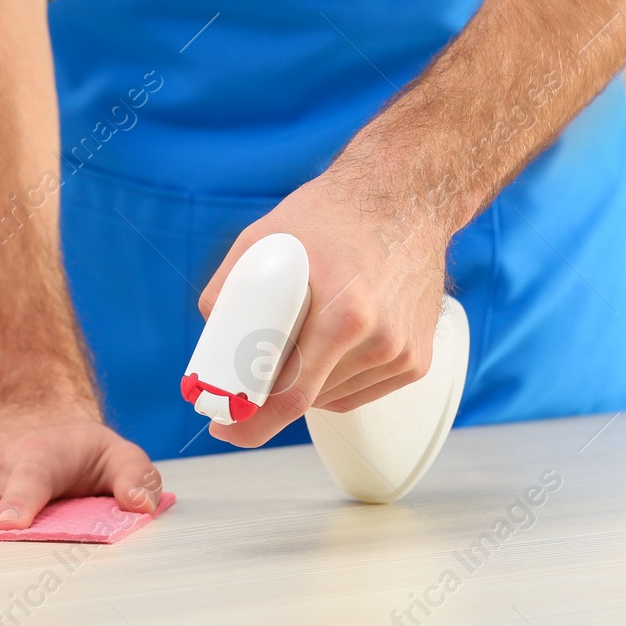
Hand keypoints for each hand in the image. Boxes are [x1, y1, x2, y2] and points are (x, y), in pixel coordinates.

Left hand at [198, 161, 450, 448]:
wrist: (406, 199)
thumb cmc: (330, 216)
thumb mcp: (261, 238)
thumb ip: (227, 292)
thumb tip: (208, 349)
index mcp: (344, 313)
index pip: (291, 395)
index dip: (251, 421)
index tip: (223, 426)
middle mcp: (379, 339)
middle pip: (306, 400)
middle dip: (266, 398)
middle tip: (241, 382)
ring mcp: (403, 353)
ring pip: (330, 400)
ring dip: (302, 386)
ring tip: (297, 336)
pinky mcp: (417, 360)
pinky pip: (358, 392)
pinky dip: (332, 381)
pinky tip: (327, 344)